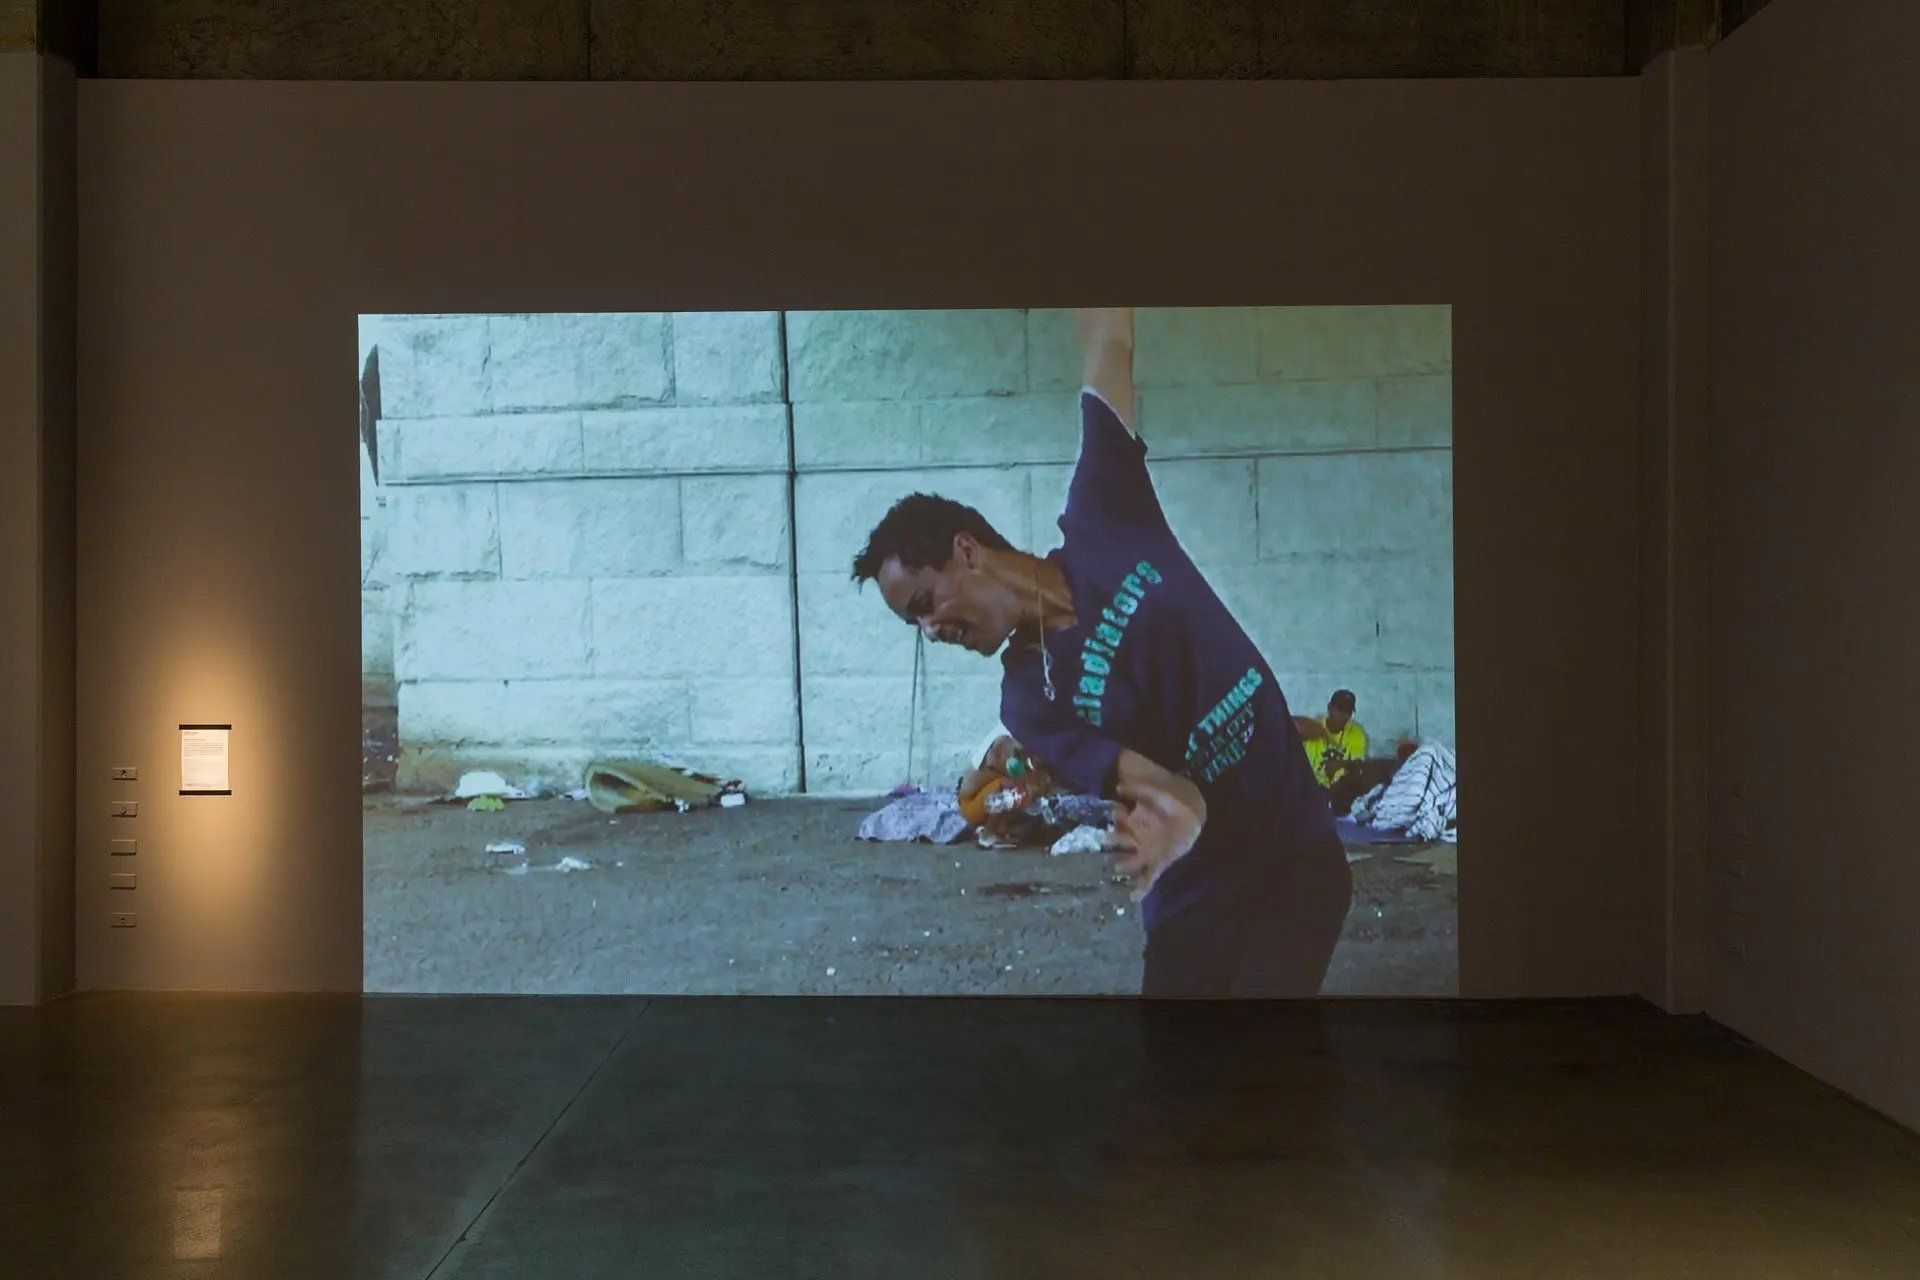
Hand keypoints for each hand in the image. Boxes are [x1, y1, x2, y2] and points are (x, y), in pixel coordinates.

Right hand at [1108, 780, 1203, 901]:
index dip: (1113, 817)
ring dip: (1123, 864)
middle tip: (1104, 841)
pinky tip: (1134, 897)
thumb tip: (1119, 787)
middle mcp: (1135, 838)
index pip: (1117, 819)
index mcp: (1133, 820)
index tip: (1109, 813)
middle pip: (1119, 841)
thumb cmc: (1171, 800)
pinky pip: (1149, 876)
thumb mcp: (1156, 791)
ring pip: (1130, 861)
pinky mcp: (1159, 862)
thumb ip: (1138, 789)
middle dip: (1112, 841)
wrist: (1191, 811)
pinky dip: (1142, 887)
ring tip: (1117, 867)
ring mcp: (1146, 852)